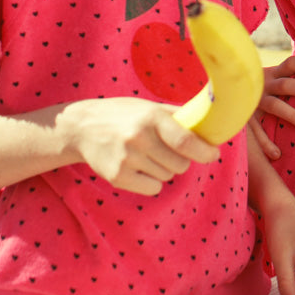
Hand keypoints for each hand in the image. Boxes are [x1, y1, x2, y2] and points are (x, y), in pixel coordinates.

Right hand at [57, 97, 218, 195]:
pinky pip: (152, 188)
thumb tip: (210, 121)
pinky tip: (138, 167)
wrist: (81, 127)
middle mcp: (139, 138)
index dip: (204, 152)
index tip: (213, 155)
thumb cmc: (123, 115)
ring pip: (167, 176)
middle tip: (166, 151)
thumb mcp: (149, 107)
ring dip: (164, 169)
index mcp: (151, 117)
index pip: (185, 141)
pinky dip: (151, 182)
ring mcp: (126, 159)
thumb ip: (178, 115)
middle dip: (181, 160)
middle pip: (180, 165)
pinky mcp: (117, 177)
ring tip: (146, 155)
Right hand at [249, 55, 294, 159]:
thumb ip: (287, 80)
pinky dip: (265, 142)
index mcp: (272, 74)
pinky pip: (256, 130)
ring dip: (293, 115)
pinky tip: (277, 154)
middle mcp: (263, 85)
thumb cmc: (255, 90)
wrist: (221, 95)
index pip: (291, 64)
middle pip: (287, 84)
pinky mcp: (243, 116)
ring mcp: (253, 100)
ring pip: (275, 105)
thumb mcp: (268, 79)